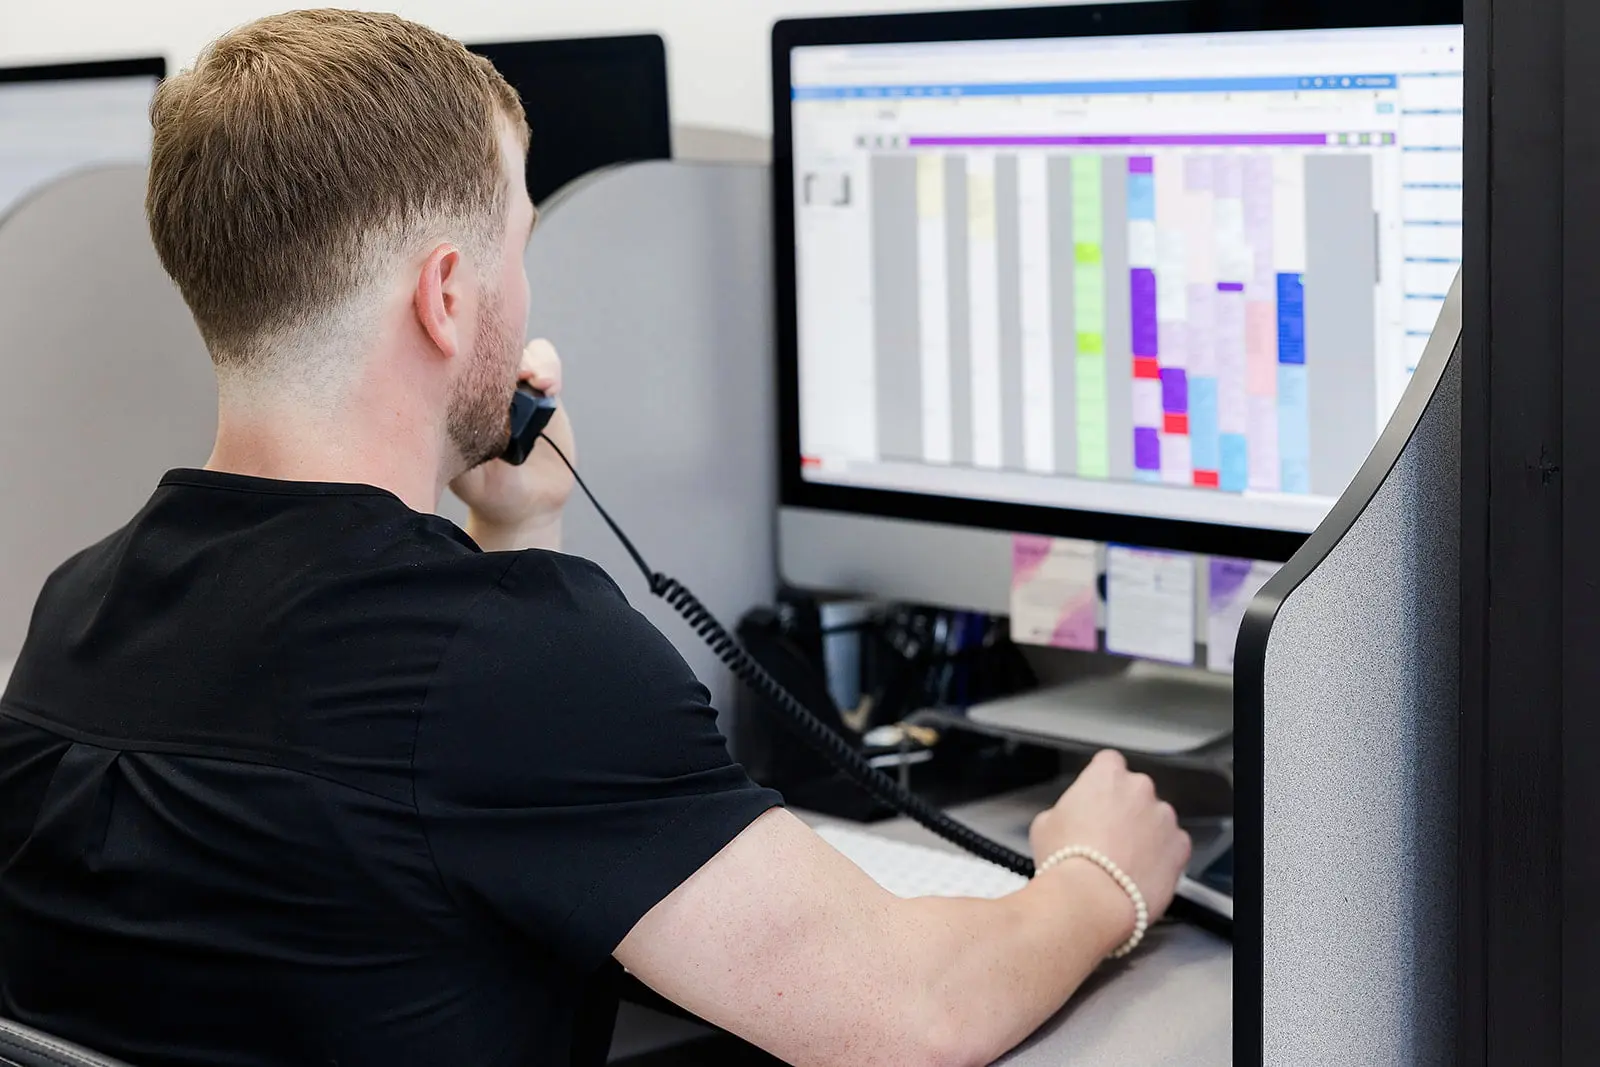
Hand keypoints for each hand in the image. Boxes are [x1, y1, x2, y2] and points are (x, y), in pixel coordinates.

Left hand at [451, 338, 575, 549]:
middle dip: (508, 350)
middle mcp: (488, 386)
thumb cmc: (485, 490)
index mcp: (462, 396)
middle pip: (496, 346)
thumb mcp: (462, 471)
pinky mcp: (546, 396)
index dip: (472, 349)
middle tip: (519, 373)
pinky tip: (549, 388)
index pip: (463, 355)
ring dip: (534, 360)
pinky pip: (549, 367)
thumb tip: (439, 419)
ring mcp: (518, 389)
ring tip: (538, 382)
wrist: (526, 505)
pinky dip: (551, 369)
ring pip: (525, 351)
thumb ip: (455, 446)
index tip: (482, 363)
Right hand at [1029, 750, 1191, 933]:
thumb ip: (1064, 810)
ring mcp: (1164, 817)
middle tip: (1106, 836)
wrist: (1092, 899)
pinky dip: (1162, 857)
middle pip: (1135, 792)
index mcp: (1106, 774)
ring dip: (1145, 834)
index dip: (1101, 783)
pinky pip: (1173, 846)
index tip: (1095, 799)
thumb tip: (1070, 820)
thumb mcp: (1044, 824)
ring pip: (1156, 820)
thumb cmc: (1066, 860)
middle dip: (1125, 810)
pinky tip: (1140, 873)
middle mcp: (1140, 789)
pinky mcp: (1181, 846)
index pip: (1109, 763)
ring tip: (1123, 861)